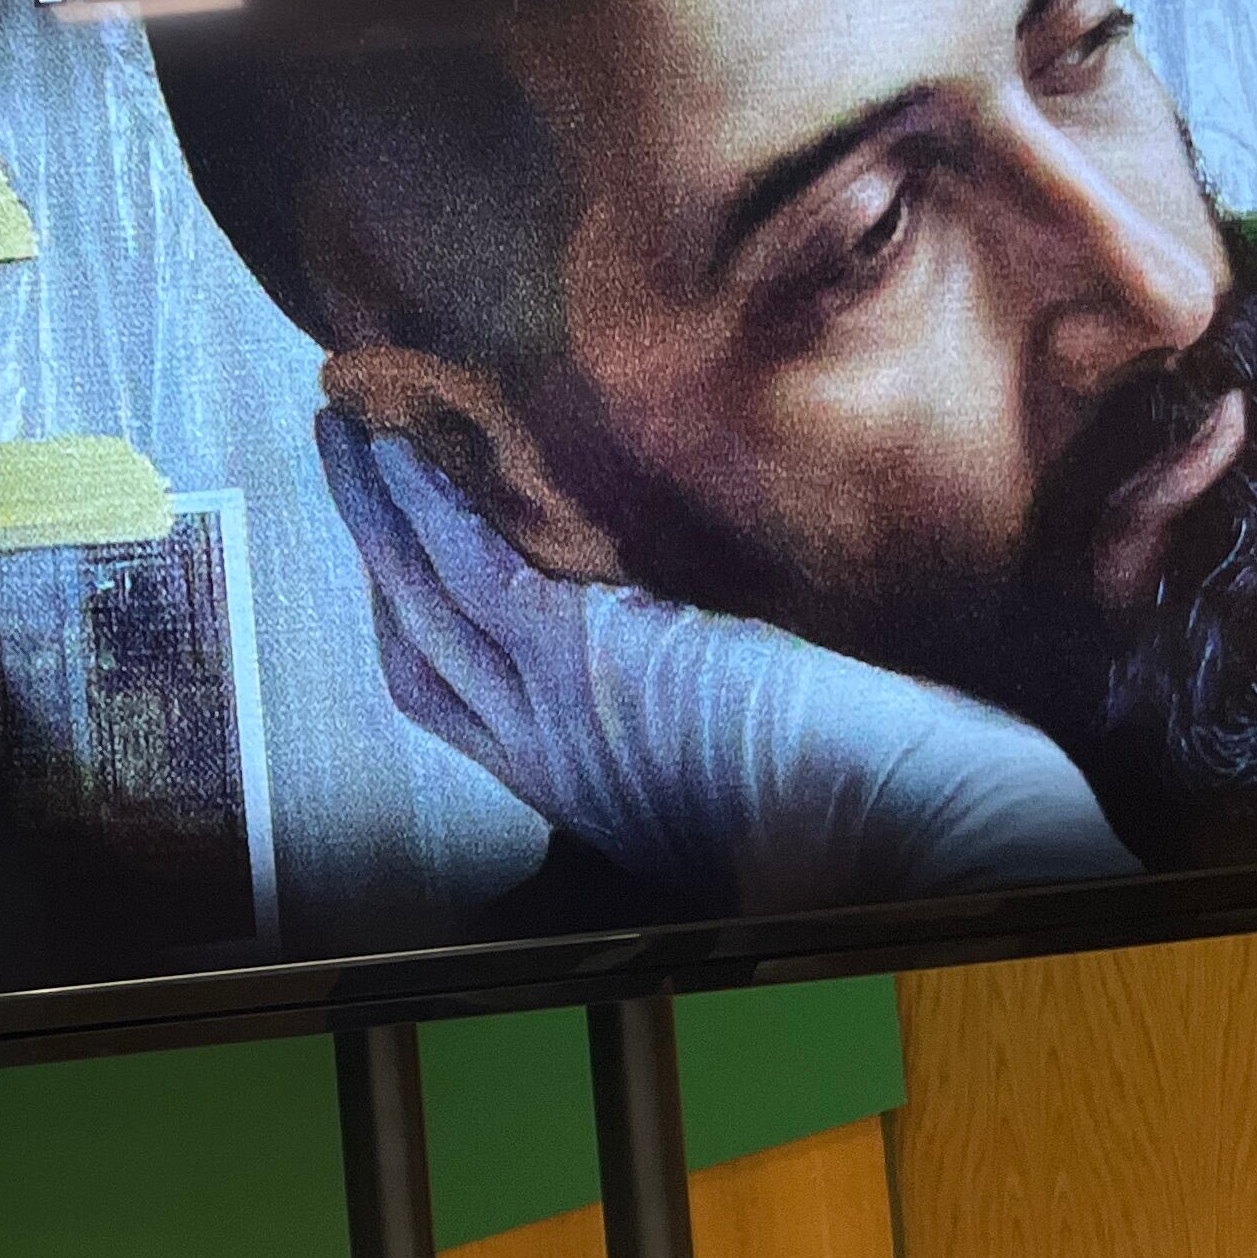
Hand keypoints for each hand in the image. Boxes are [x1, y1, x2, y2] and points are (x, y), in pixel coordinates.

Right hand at [317, 411, 1138, 908]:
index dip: (407, 619)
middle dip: (366, 547)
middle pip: (412, 641)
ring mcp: (552, 709)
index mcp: (580, 783)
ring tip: (349, 426)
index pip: (449, 699)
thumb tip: (694, 633)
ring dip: (373, 505)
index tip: (393, 551)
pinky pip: (475, 570)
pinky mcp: (583, 656)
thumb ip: (684, 699)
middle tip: (342, 461)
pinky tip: (411, 449)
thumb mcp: (739, 755)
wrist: (914, 831)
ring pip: (420, 597)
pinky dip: (430, 507)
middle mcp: (542, 757)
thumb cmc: (874, 799)